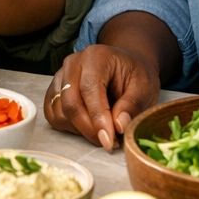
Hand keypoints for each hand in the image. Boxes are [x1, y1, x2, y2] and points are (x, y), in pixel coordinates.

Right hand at [46, 44, 160, 150]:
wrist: (124, 66)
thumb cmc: (134, 75)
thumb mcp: (144, 87)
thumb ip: (132, 105)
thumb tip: (119, 126)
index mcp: (96, 57)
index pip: (89, 89)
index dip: (98, 118)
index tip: (109, 141)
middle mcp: (73, 64)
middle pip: (71, 103)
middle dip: (89, 129)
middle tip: (110, 142)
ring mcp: (60, 76)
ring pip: (60, 112)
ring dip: (80, 130)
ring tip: (103, 131)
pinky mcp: (54, 90)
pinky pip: (53, 115)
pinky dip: (69, 127)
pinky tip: (88, 126)